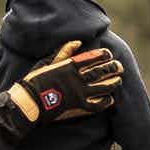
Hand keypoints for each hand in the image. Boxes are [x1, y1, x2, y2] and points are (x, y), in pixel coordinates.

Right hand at [1, 38, 122, 125]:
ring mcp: (80, 93)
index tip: (108, 54)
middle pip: (101, 71)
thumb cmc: (35, 81)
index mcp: (70, 66)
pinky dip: (105, 101)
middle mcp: (77, 79)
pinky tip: (109, 99)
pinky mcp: (79, 107)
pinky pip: (97, 105)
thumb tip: (78, 42)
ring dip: (113, 83)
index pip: (92, 58)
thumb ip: (64, 52)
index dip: (103, 55)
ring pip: (103, 87)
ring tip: (118, 80)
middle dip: (113, 68)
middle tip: (120, 66)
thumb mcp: (47, 62)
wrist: (29, 102)